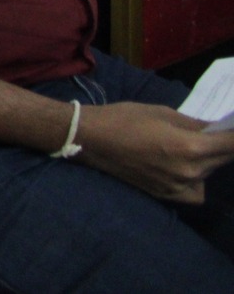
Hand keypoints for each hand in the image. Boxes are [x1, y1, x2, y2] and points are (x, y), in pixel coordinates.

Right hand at [76, 102, 233, 202]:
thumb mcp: (163, 113)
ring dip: (209, 160)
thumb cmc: (125, 118)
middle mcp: (191, 172)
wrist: (90, 140)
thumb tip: (217, 128)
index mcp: (191, 147)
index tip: (231, 126)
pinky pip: (196, 190)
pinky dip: (197, 179)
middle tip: (212, 132)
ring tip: (193, 146)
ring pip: (211, 173)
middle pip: (224, 159)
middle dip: (223, 144)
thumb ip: (196, 124)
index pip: (232, 144)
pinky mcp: (168, 196)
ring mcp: (180, 187)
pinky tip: (185, 167)